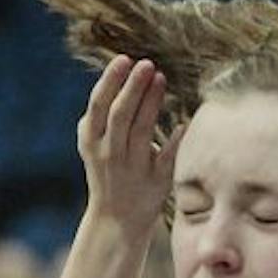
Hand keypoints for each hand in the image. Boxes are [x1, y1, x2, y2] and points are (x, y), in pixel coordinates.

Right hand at [77, 55, 180, 239]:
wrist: (115, 219)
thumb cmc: (108, 169)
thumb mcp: (94, 142)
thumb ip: (103, 114)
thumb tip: (121, 72)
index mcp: (92, 140)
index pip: (98, 105)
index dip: (110, 81)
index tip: (124, 59)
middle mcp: (109, 153)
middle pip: (120, 115)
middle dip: (133, 87)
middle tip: (146, 63)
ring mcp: (132, 168)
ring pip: (141, 131)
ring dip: (151, 103)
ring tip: (161, 78)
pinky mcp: (155, 182)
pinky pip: (166, 159)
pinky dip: (175, 141)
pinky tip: (185, 122)